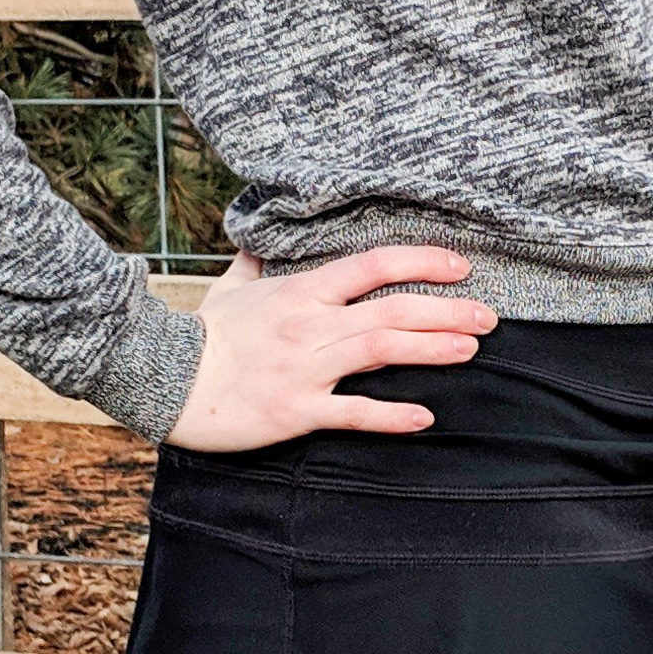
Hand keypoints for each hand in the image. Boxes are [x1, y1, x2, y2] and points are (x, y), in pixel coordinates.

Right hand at [168, 244, 496, 449]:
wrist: (162, 378)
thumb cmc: (202, 335)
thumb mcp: (230, 288)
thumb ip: (255, 261)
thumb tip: (261, 236)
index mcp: (301, 291)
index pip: (373, 265)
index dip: (421, 261)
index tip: (460, 264)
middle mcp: (310, 325)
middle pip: (391, 310)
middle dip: (447, 310)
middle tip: (489, 316)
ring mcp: (305, 368)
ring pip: (380, 350)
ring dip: (431, 349)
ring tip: (470, 350)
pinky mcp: (295, 410)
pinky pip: (351, 413)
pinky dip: (390, 416)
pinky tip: (424, 417)